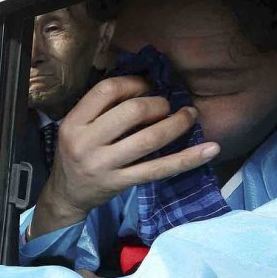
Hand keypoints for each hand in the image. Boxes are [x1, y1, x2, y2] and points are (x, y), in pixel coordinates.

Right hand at [29, 76, 220, 238]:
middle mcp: (86, 143)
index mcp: (74, 123)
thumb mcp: (75, 128)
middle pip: (132, 111)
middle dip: (158, 103)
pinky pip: (158, 169)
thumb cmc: (75, 154)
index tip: (146, 87)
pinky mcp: (120, 183)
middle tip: (166, 106)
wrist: (66, 194)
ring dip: (177, 123)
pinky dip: (187, 159)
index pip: (107, 90)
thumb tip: (143, 85)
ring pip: (149, 138)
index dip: (134, 82)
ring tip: (189, 116)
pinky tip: (210, 149)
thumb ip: (101, 109)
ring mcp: (104, 165)